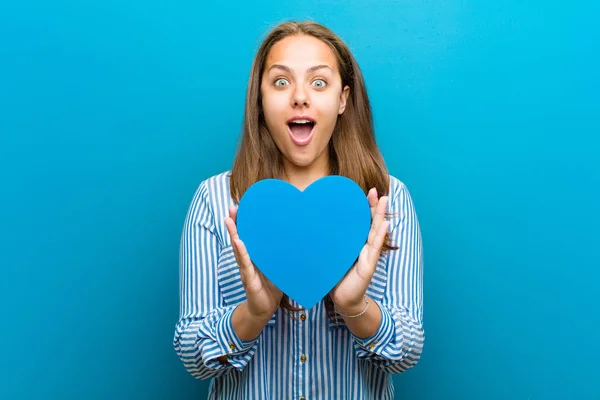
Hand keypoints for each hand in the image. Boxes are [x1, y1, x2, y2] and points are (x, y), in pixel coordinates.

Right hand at [225, 205, 282, 320]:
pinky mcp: (248, 280)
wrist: (265, 309)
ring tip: (229, 220)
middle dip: (235, 223)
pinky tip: (238, 241)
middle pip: (239, 238)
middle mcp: (248, 260)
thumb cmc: (272, 286)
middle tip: (232, 207)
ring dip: (233, 233)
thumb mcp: (278, 266)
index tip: (242, 206)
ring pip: (238, 248)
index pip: (248, 235)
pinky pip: (244, 264)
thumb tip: (298, 237)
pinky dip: (241, 252)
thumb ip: (282, 254)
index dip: (244, 222)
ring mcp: (246, 269)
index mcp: (255, 256)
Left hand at [329, 188, 389, 311]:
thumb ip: (329, 242)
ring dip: (381, 216)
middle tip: (376, 191)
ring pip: (376, 232)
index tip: (365, 191)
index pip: (362, 221)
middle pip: (372, 223)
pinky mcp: (368, 267)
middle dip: (375, 206)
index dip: (365, 206)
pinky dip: (380, 236)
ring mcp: (369, 256)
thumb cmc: (336, 276)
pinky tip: (385, 226)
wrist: (342, 299)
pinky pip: (374, 249)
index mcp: (356, 243)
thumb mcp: (331, 255)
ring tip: (384, 201)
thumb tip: (312, 225)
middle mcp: (365, 247)